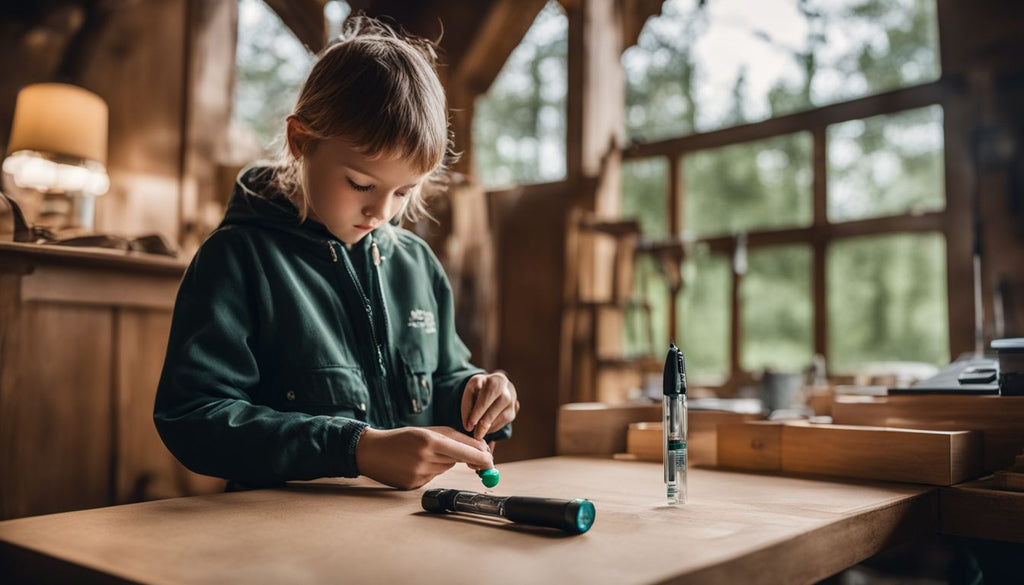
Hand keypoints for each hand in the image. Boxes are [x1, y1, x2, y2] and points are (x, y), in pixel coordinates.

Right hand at [355, 426, 492, 489]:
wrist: (371, 451)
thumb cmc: (402, 438)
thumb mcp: (426, 431)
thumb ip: (454, 438)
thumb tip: (480, 449)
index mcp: (429, 441)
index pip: (464, 452)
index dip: (480, 457)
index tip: (491, 461)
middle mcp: (425, 459)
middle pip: (457, 461)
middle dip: (465, 459)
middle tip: (473, 460)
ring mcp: (419, 474)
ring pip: (445, 469)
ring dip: (444, 462)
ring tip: (424, 455)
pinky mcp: (413, 486)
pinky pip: (433, 478)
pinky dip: (431, 471)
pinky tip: (415, 465)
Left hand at [461, 372, 518, 440]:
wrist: (496, 384)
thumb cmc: (481, 387)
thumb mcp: (471, 390)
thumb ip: (467, 406)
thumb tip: (469, 426)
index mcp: (496, 382)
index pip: (485, 400)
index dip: (476, 414)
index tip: (468, 426)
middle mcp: (507, 391)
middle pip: (494, 412)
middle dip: (483, 425)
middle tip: (474, 435)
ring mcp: (512, 402)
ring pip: (499, 420)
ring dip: (487, 428)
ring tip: (477, 431)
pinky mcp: (513, 412)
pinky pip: (502, 424)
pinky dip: (492, 428)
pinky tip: (485, 426)